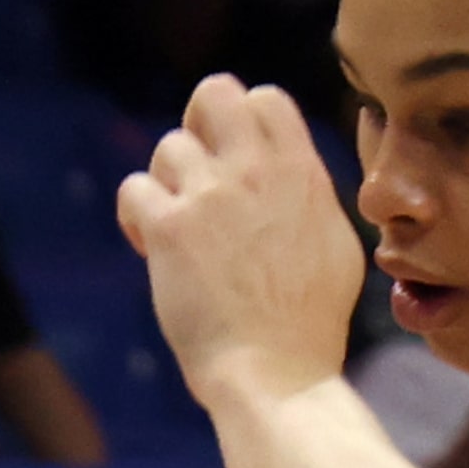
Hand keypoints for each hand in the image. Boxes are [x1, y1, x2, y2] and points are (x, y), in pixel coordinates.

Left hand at [115, 76, 360, 408]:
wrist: (276, 374)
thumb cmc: (310, 325)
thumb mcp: (335, 246)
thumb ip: (310, 196)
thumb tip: (293, 172)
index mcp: (302, 172)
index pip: (266, 98)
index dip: (245, 120)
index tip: (240, 160)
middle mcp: (256, 172)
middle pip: (213, 93)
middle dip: (200, 124)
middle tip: (200, 171)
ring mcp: (211, 196)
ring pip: (169, 147)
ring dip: (168, 182)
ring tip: (180, 229)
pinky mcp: (169, 228)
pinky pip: (133, 189)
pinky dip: (136, 215)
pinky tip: (150, 246)